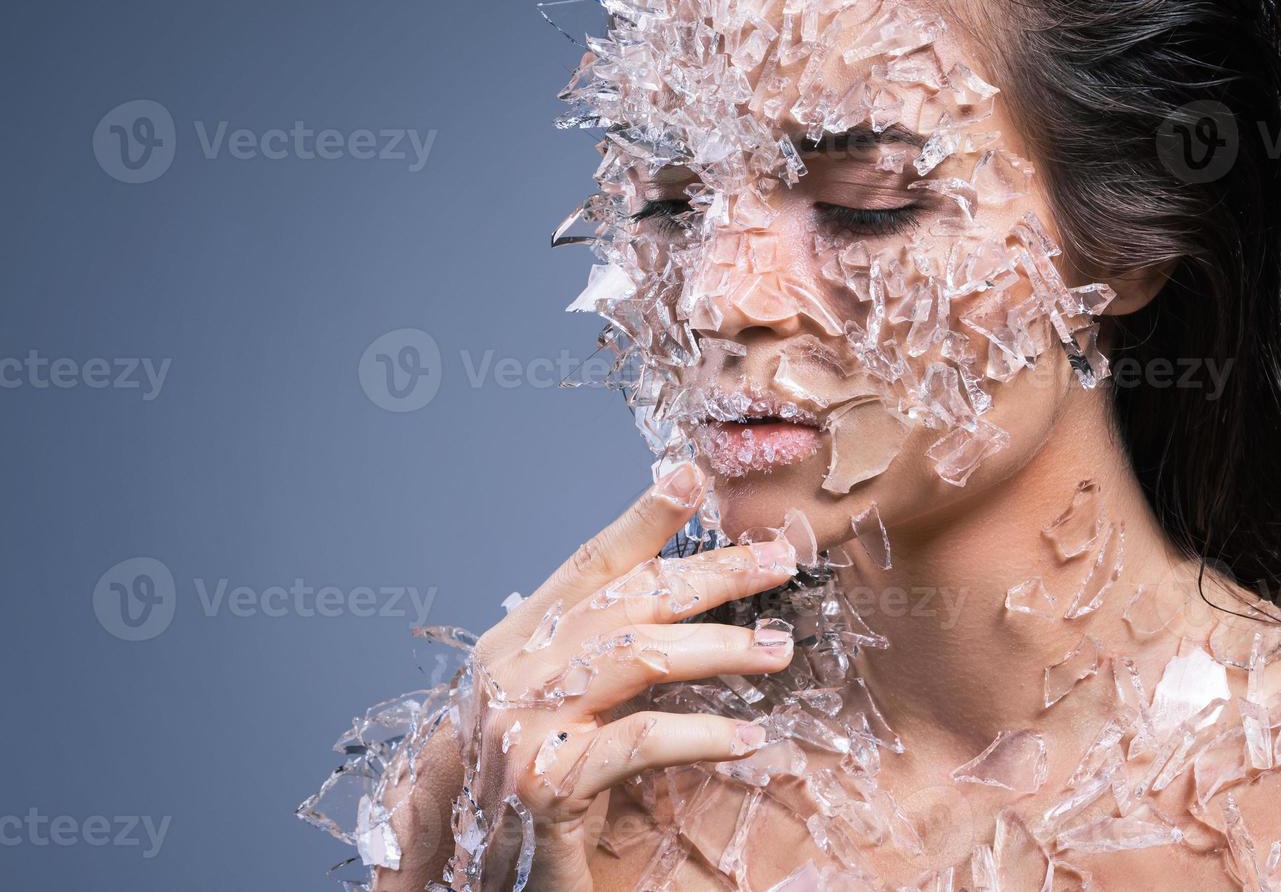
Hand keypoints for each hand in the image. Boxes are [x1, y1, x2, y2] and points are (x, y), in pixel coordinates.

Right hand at [374, 462, 797, 891]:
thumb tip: (672, 597)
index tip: (695, 477)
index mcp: (519, 637)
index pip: (592, 560)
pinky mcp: (548, 782)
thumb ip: (591, 646)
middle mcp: (516, 667)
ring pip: (641, 656)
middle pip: (631, 598)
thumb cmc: (517, 772)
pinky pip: (640, 742)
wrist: (452, 862)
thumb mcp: (547, 696)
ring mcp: (526, 722)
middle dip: (712, 575)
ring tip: (778, 648)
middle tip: (779, 563)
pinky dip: (701, 734)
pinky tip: (748, 737)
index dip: (645, 516)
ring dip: (722, 647)